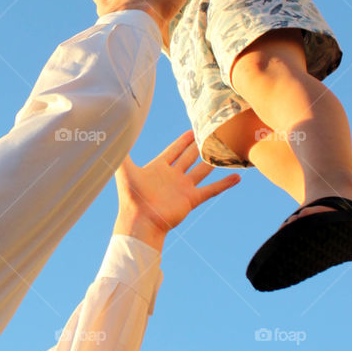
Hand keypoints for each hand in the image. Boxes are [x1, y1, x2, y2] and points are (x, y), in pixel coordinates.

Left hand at [114, 130, 240, 248]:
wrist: (140, 221)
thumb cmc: (130, 197)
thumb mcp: (124, 171)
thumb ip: (122, 152)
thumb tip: (114, 133)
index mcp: (158, 168)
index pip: (174, 150)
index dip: (183, 140)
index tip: (193, 129)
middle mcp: (173, 176)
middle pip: (190, 157)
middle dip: (200, 146)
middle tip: (213, 134)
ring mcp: (183, 187)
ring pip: (202, 171)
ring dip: (213, 161)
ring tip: (227, 151)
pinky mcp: (192, 199)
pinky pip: (211, 189)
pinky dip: (224, 184)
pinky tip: (237, 177)